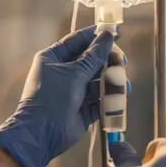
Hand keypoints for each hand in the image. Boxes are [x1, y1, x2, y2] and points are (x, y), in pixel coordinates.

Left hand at [0, 26, 114, 166]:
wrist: (42, 133)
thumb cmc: (53, 97)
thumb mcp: (74, 73)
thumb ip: (94, 55)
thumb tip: (107, 35)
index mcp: (54, 58)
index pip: (78, 41)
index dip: (97, 36)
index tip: (116, 33)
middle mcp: (64, 73)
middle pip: (92, 61)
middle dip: (108, 61)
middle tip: (122, 62)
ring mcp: (74, 92)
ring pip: (98, 81)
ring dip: (112, 82)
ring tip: (123, 84)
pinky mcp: (83, 109)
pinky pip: (100, 100)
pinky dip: (110, 99)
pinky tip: (121, 98)